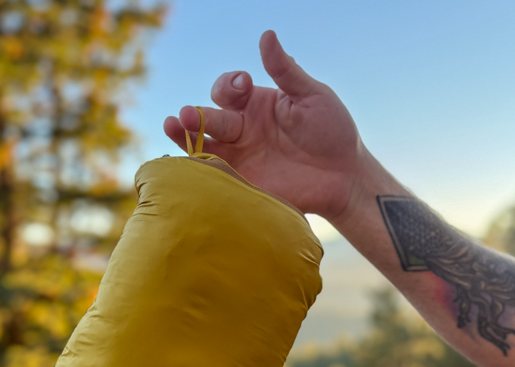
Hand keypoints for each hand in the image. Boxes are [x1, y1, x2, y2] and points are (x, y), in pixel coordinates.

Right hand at [163, 31, 367, 220]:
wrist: (344, 176)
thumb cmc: (332, 131)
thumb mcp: (312, 96)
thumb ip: (286, 71)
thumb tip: (266, 35)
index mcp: (255, 104)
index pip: (229, 90)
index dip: (229, 85)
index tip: (243, 85)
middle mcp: (242, 129)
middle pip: (209, 118)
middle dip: (195, 115)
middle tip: (184, 115)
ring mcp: (239, 157)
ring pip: (203, 145)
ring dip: (183, 137)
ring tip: (170, 127)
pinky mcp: (242, 184)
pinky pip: (214, 176)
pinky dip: (199, 170)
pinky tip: (187, 164)